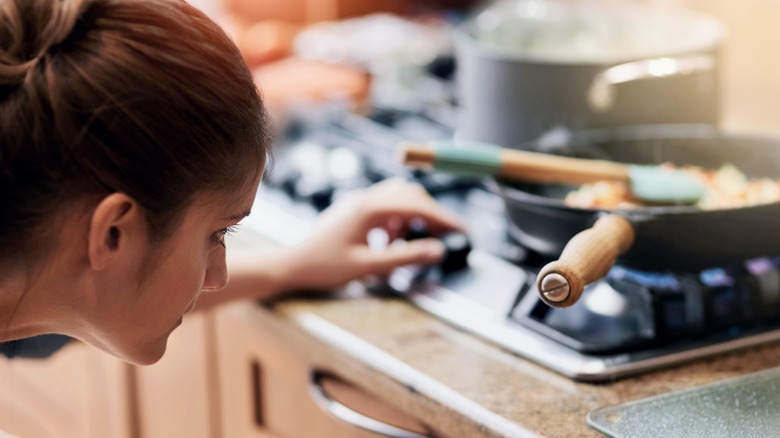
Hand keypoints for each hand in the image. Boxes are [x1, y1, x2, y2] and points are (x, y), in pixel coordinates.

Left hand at [281, 178, 464, 290]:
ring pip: (399, 198)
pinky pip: (386, 207)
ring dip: (414, 216)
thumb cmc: (324, 267)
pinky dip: (398, 220)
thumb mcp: (368, 266)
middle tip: (445, 236)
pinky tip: (393, 241)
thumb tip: (438, 250)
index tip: (462, 230)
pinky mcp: (355, 210)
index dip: (443, 217)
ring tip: (416, 242)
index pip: (417, 205)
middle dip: (432, 214)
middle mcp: (365, 199)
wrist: (292, 264)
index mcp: (369, 208)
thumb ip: (404, 257)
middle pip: (411, 194)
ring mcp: (359, 202)